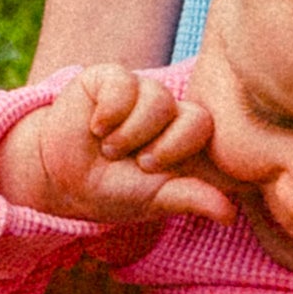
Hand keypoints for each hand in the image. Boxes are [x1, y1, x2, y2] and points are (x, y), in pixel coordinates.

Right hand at [0, 65, 237, 227]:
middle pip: (196, 118)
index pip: (215, 135)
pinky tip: (96, 127)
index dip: (191, 152)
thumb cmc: (114, 190)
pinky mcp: (113, 77)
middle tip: (139, 164)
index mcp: (189, 143)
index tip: (161, 173)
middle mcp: (172, 114)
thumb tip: (229, 216)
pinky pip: (125, 84)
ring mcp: (144, 92)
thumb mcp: (155, 200)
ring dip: (130, 135)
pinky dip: (109, 113)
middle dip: (165, 149)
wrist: (62, 179)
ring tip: (110, 150)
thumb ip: (192, 199)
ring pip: (159, 100)